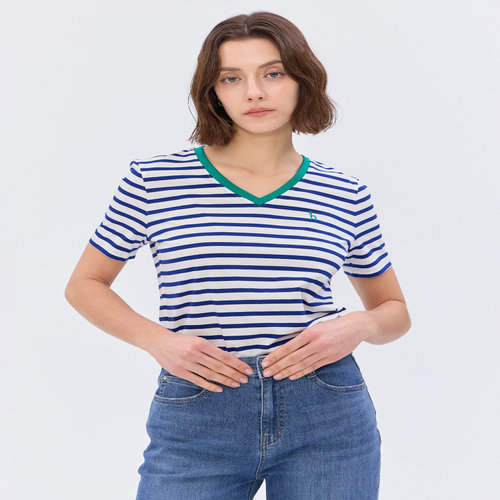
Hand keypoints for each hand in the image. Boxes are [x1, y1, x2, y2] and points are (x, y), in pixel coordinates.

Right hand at [147, 331, 253, 391]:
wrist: (159, 341)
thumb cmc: (180, 340)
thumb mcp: (196, 339)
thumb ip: (209, 349)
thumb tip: (227, 359)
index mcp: (201, 343)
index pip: (223, 356)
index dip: (237, 364)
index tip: (247, 369)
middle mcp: (195, 353)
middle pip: (219, 366)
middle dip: (234, 373)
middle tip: (245, 379)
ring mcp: (187, 364)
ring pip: (210, 374)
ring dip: (225, 380)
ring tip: (236, 384)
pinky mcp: (180, 372)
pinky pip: (198, 381)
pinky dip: (210, 385)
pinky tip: (220, 389)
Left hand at [260, 312, 374, 380]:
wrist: (357, 326)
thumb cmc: (334, 323)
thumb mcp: (317, 325)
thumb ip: (304, 335)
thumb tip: (286, 346)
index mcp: (311, 332)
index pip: (289, 347)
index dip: (276, 356)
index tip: (265, 362)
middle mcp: (316, 343)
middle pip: (293, 358)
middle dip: (278, 366)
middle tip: (266, 373)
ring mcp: (324, 352)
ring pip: (302, 364)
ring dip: (287, 372)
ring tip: (276, 376)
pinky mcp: (331, 358)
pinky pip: (313, 367)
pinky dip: (301, 372)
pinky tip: (292, 376)